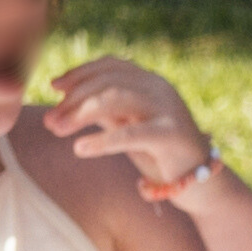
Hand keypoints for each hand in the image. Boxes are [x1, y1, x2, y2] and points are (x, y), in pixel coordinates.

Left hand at [43, 55, 213, 196]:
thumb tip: (66, 100)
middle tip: (49, 121)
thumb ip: (106, 111)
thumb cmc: (161, 155)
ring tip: (57, 130)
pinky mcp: (172, 135)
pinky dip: (102, 140)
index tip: (54, 87)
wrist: (202, 184)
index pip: (111, 65)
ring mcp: (168, 109)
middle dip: (73, 99)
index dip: (80, 72)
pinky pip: (131, 133)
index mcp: (151, 81)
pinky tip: (80, 148)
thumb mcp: (128, 126)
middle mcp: (160, 89)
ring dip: (80, 114)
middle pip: (108, 81)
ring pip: (116, 99)